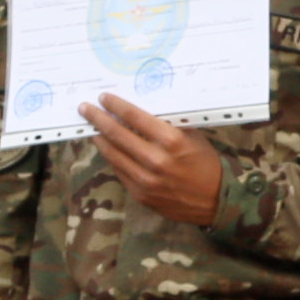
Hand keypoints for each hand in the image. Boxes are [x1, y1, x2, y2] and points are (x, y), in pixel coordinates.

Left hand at [84, 95, 224, 227]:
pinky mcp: (140, 194)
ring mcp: (145, 180)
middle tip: (85, 109)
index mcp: (172, 141)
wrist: (214, 201)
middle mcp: (155, 160)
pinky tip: (106, 147)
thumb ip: (168, 124)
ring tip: (91, 127)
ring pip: (112, 154)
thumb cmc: (205, 163)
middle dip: (98, 119)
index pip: (135, 117)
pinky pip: (119, 171)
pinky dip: (111, 157)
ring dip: (99, 138)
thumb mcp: (193, 137)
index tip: (103, 97)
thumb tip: (142, 109)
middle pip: (117, 134)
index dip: (116, 105)